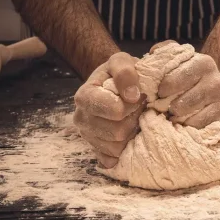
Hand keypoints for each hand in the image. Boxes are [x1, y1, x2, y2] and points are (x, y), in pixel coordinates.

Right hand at [73, 52, 145, 168]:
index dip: (132, 104)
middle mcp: (81, 119)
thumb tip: (131, 95)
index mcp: (84, 96)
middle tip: (137, 108)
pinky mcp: (96, 151)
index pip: (115, 111)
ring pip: (117, 147)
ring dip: (131, 133)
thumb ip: (125, 71)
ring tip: (133, 117)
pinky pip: (113, 159)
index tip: (137, 96)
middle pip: (117, 132)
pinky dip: (125, 148)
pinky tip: (128, 133)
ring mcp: (87, 137)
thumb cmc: (118, 73)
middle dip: (133, 119)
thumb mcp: (121, 60)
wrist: (112, 84)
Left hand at [151, 40, 219, 129]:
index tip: (159, 94)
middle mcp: (218, 80)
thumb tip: (153, 53)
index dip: (163, 91)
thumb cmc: (189, 73)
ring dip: (180, 120)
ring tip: (174, 116)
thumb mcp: (178, 58)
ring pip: (193, 118)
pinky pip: (203, 127)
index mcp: (203, 63)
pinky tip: (187, 122)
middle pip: (184, 103)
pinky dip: (191, 127)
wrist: (214, 84)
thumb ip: (165, 52)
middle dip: (170, 109)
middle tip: (165, 109)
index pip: (175, 81)